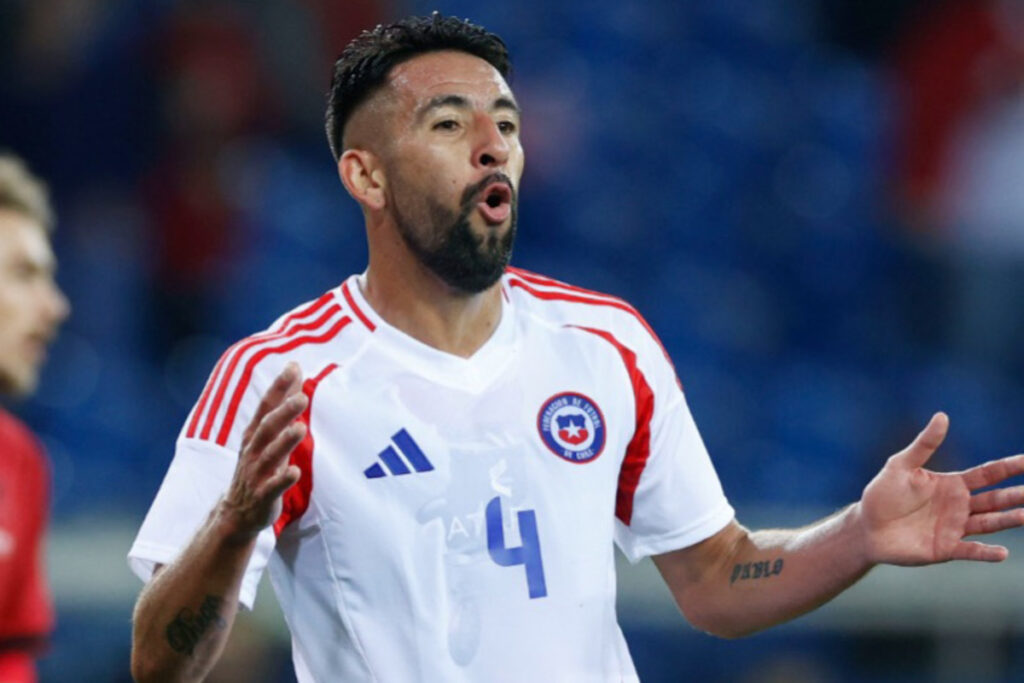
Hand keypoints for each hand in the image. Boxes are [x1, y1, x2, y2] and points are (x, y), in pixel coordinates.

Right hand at [219, 363, 307, 541]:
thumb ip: (283, 403)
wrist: (237, 511)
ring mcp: (257, 473)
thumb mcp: (268, 434)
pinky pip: (273, 488)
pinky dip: (283, 480)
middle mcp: (253, 450)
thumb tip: (295, 370)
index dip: (278, 387)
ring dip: (285, 441)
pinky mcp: (263, 496)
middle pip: (267, 427)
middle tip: (302, 397)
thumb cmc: (259, 465)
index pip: (266, 406)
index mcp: (255, 434)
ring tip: (301, 428)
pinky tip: (295, 471)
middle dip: (283, 412)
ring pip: (270, 455)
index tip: (293, 367)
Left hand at [859, 412, 1023, 564]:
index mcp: (952, 484)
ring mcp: (955, 528)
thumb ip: (924, 445)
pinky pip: (971, 551)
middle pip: (996, 499)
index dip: (1010, 467)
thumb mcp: (901, 465)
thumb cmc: (882, 494)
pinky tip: (1003, 552)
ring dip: (1009, 519)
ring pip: (990, 523)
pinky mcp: (945, 548)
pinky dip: (986, 553)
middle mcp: (960, 506)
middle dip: (1017, 495)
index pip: (988, 474)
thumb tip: (942, 416)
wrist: (867, 527)